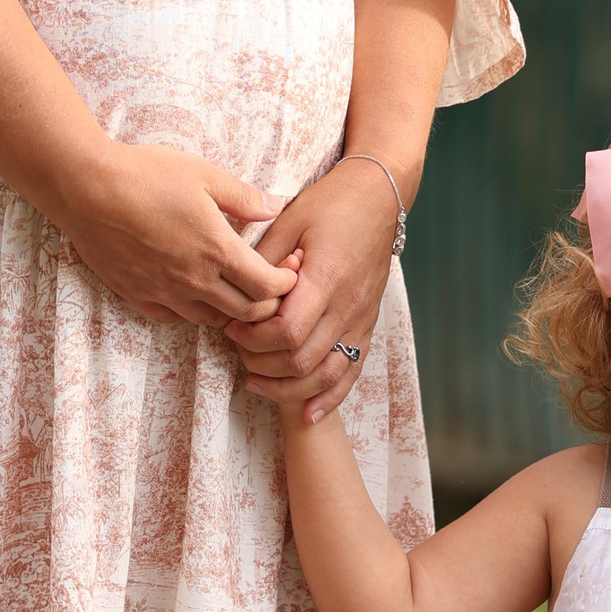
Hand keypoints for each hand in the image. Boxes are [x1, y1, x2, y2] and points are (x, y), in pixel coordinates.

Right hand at [58, 141, 296, 328]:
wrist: (86, 189)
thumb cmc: (145, 174)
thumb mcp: (203, 173)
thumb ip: (243, 196)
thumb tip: (275, 207)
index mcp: (216, 250)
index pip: (267, 287)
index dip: (286, 284)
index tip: (289, 271)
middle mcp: (194, 280)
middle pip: (246, 313)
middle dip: (267, 303)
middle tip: (269, 285)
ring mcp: (164, 293)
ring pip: (212, 321)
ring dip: (230, 311)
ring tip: (233, 289)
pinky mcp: (138, 296)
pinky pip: (175, 319)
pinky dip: (193, 311)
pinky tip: (194, 291)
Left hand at [227, 158, 402, 418]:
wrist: (378, 197)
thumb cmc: (330, 203)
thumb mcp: (289, 220)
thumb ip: (264, 260)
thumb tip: (237, 292)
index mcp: (326, 278)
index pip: (287, 331)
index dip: (253, 339)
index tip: (232, 327)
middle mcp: (348, 306)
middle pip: (303, 359)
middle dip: (262, 362)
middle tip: (237, 348)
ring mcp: (361, 319)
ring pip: (327, 375)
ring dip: (288, 387)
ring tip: (256, 380)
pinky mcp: (367, 325)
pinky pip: (352, 372)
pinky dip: (328, 397)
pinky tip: (307, 414)